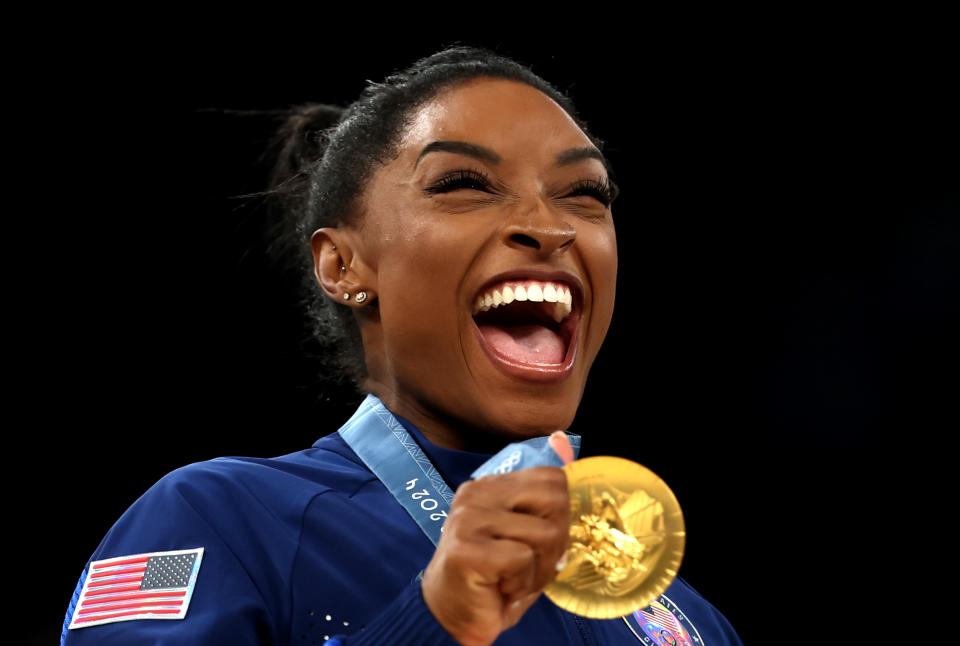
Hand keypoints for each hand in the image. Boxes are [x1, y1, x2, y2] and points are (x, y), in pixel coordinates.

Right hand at [421, 433, 572, 645]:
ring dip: (539, 569)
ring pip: (543, 534)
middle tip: (534, 565)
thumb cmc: (493, 577)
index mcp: (490, 485)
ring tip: (515, 579)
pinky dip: (522, 582)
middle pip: (554, 501)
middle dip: (557, 542)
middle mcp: (475, 494)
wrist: (452, 617)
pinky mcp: (467, 549)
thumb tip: (562, 439)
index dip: (560, 515)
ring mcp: (468, 519)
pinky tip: (502, 588)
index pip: (551, 478)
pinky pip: (522, 558)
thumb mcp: (525, 533)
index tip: (543, 543)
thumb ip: (544, 496)